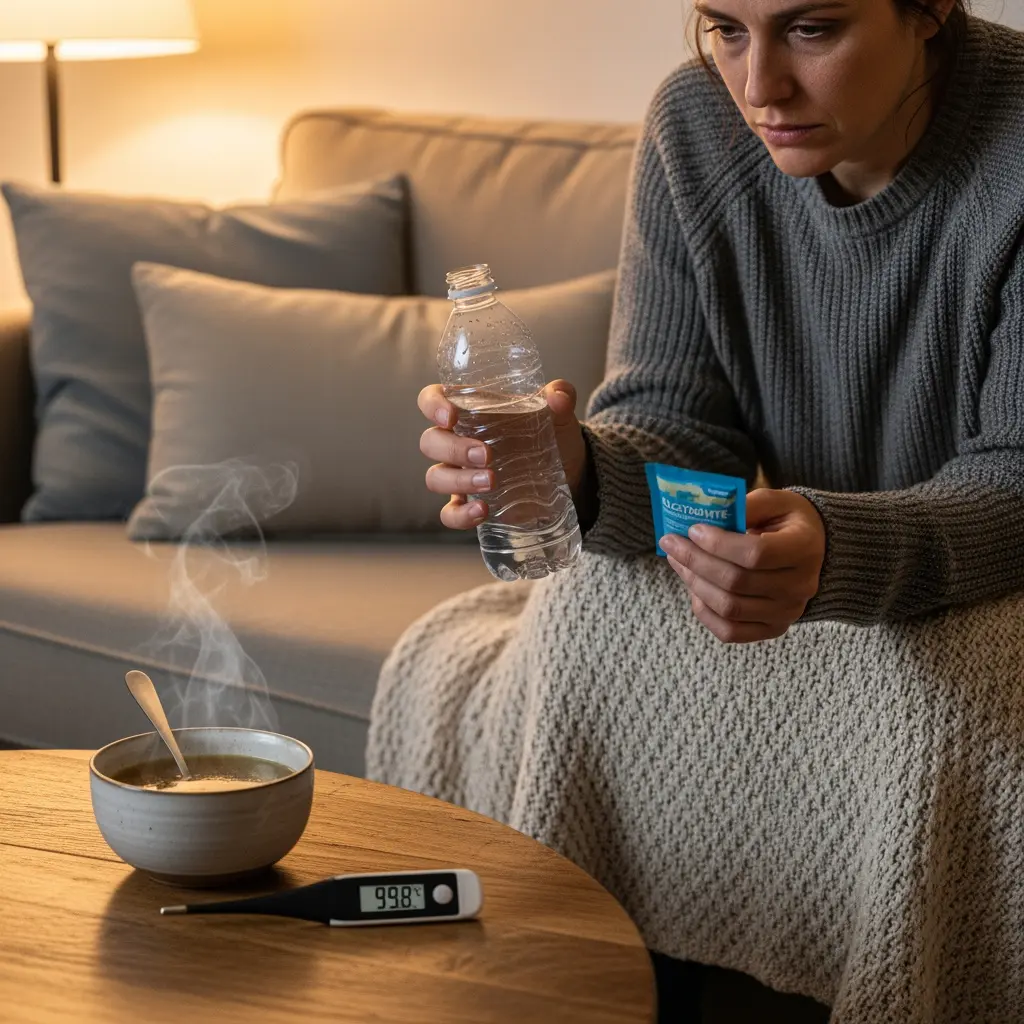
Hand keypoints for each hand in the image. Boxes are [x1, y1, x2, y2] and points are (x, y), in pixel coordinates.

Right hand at [418, 379, 586, 530]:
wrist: (569, 470)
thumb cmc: (552, 433)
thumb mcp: (558, 413)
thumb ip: (560, 396)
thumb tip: (558, 396)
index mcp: (469, 410)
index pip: (431, 400)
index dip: (432, 405)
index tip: (450, 416)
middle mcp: (458, 440)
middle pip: (430, 442)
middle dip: (454, 448)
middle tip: (486, 455)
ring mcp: (461, 473)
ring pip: (436, 477)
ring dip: (458, 480)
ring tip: (491, 481)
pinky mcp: (471, 502)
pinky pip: (450, 513)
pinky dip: (460, 515)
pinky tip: (482, 511)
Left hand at [660, 488, 825, 642]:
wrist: (815, 551)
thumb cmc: (788, 522)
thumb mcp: (776, 501)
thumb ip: (747, 504)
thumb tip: (708, 515)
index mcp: (804, 548)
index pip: (755, 554)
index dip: (718, 544)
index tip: (693, 529)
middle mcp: (801, 586)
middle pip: (736, 582)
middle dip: (695, 561)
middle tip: (671, 543)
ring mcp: (787, 612)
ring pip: (728, 607)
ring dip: (694, 583)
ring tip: (677, 561)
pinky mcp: (773, 628)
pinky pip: (729, 631)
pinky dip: (704, 611)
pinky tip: (694, 587)